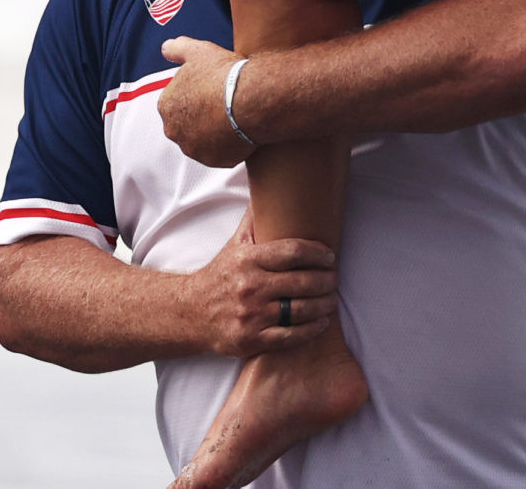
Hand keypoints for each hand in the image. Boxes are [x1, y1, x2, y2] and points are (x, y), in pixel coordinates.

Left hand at [160, 37, 254, 166]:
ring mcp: (193, 148)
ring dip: (213, 132)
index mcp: (166, 105)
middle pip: (188, 123)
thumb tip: (165, 48)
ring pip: (203, 140)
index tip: (212, 89)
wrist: (251, 99)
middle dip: (201, 116)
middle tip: (224, 103)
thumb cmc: (224, 74)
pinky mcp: (213, 161)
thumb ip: (177, 48)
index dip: (196, 94)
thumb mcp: (199, 51)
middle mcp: (174, 130)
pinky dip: (228, 145)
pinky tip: (241, 130)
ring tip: (235, 117)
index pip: (178, 102)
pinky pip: (220, 153)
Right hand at [182, 212, 337, 358]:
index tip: (330, 257)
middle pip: (302, 281)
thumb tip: (270, 186)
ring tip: (332, 299)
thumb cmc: (220, 276)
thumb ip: (254, 220)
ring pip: (300, 309)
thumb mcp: (235, 245)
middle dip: (327, 280)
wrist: (190, 313)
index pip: (294, 252)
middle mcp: (250, 286)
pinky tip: (321, 322)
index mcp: (248, 260)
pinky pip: (290, 336)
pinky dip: (311, 329)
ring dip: (324, 304)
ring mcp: (251, 315)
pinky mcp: (251, 339)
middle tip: (335, 279)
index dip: (318, 253)